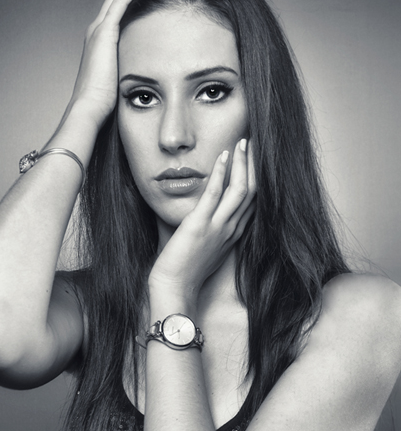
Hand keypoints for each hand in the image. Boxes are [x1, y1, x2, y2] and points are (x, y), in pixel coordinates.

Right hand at [69, 0, 145, 127]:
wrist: (89, 108)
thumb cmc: (103, 105)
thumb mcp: (116, 84)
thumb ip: (127, 74)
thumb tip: (146, 82)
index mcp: (98, 44)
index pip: (115, 13)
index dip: (131, 0)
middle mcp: (95, 32)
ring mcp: (98, 30)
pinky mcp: (105, 32)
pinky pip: (121, 1)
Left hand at [149, 139, 255, 297]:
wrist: (174, 288)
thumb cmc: (186, 271)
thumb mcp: (206, 248)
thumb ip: (213, 231)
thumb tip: (209, 215)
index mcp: (234, 235)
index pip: (253, 202)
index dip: (256, 179)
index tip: (255, 160)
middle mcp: (231, 229)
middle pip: (253, 192)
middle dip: (254, 166)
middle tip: (253, 144)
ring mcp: (218, 227)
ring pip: (241, 190)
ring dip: (243, 164)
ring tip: (243, 143)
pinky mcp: (200, 225)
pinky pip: (215, 194)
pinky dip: (221, 173)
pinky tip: (223, 155)